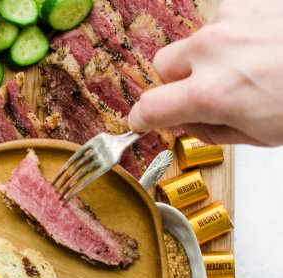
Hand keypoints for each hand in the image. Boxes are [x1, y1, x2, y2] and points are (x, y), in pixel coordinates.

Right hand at [128, 0, 282, 145]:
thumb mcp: (256, 136)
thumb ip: (209, 129)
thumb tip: (185, 121)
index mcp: (210, 94)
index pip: (149, 108)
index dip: (141, 118)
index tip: (143, 120)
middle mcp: (212, 51)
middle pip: (163, 65)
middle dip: (175, 81)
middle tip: (203, 91)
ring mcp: (230, 20)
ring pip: (195, 41)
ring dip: (209, 56)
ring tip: (248, 65)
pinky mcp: (249, 0)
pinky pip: (224, 20)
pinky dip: (235, 34)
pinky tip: (263, 44)